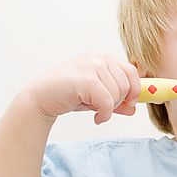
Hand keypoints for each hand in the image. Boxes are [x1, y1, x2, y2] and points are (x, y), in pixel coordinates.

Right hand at [24, 53, 140, 124]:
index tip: (129, 103)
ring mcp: (92, 66)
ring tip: (95, 110)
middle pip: (126, 86)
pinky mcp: (86, 79)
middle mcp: (99, 58)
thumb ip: (116, 101)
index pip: (131, 72)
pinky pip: (108, 103)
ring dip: (109, 109)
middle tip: (102, 108)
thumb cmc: (69, 95)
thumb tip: (134, 109)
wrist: (42, 97)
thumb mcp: (97, 97)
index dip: (135, 90)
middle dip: (118, 102)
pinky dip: (104, 115)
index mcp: (103, 58)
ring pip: (118, 95)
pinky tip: (96, 118)